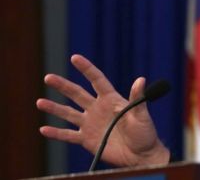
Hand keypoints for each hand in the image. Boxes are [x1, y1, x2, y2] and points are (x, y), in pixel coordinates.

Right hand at [36, 54, 169, 166]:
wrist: (141, 155)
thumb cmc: (145, 133)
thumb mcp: (142, 115)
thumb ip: (137, 99)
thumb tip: (141, 79)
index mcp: (111, 100)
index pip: (96, 80)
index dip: (86, 68)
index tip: (75, 57)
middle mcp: (98, 109)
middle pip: (77, 94)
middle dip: (63, 85)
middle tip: (48, 77)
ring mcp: (90, 124)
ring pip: (68, 113)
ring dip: (54, 108)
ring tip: (40, 102)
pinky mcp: (87, 139)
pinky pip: (68, 135)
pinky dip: (56, 133)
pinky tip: (43, 129)